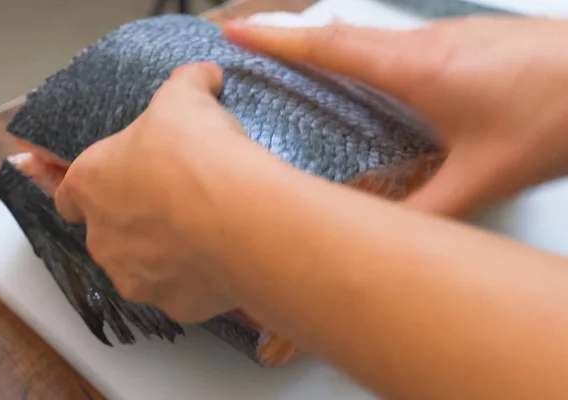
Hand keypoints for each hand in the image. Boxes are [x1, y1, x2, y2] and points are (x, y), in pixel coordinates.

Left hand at [54, 62, 250, 322]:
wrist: (236, 213)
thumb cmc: (195, 150)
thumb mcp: (186, 97)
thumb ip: (187, 82)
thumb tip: (204, 72)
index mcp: (91, 182)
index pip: (68, 191)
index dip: (88, 189)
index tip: (110, 187)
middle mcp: (103, 237)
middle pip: (109, 233)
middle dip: (136, 222)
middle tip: (177, 205)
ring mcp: (136, 277)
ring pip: (143, 267)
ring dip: (165, 255)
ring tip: (204, 235)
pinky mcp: (174, 307)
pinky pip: (182, 291)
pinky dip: (197, 280)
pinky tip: (222, 261)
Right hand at [224, 17, 567, 216]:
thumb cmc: (559, 112)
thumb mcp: (483, 175)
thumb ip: (427, 212)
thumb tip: (384, 239)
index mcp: (417, 68)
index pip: (328, 46)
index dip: (276, 40)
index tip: (234, 30)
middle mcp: (425, 43)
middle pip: (340, 33)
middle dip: (289, 36)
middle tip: (250, 42)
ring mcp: (447, 36)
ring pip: (368, 36)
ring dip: (326, 42)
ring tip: (293, 58)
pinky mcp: (465, 40)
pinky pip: (396, 42)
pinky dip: (364, 52)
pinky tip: (367, 73)